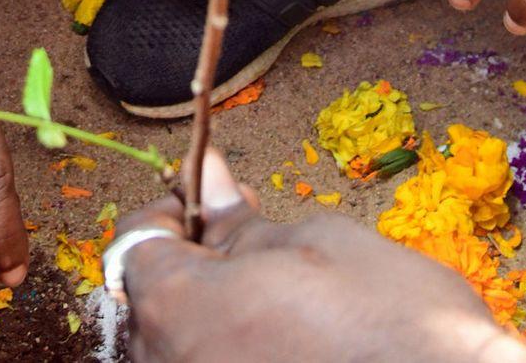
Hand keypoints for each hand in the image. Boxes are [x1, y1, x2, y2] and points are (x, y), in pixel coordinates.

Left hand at [120, 151, 522, 362]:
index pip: (137, 247)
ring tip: (277, 302)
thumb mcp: (314, 244)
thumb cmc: (388, 319)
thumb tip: (209, 181)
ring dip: (213, 322)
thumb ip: (242, 224)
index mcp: (178, 308)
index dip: (173, 215)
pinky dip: (236, 353)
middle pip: (152, 309)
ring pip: (181, 353)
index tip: (210, 203)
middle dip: (193, 270)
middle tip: (251, 246)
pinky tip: (286, 345)